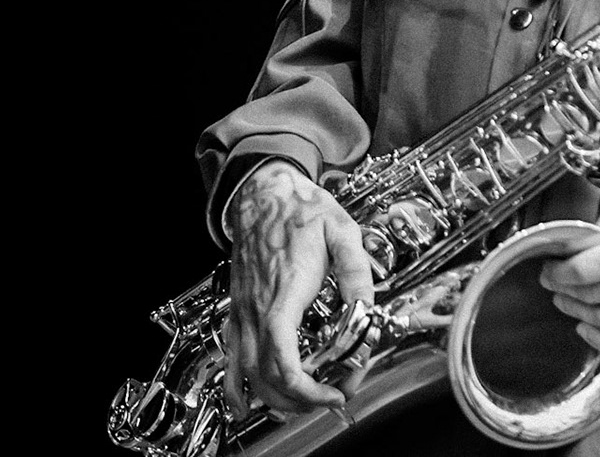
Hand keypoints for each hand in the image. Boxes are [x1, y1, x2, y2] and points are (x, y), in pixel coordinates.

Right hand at [221, 161, 374, 419]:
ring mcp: (244, 313)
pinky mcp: (237, 313)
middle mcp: (258, 307)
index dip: (306, 384)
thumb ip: (358, 272)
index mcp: (286, 290)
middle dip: (301, 399)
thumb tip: (369, 309)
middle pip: (267, 375)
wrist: (265, 194)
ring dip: (277, 398)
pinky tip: (244, 406)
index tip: (335, 391)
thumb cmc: (302, 211)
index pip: (283, 353)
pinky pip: (230, 359)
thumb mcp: (343, 232)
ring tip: (308, 401)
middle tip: (333, 395)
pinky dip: (237, 388)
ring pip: (249, 373)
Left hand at [539, 194, 599, 353]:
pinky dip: (599, 340)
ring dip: (578, 313)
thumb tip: (564, 253)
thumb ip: (598, 231)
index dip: (558, 273)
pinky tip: (585, 327)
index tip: (548, 270)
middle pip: (593, 296)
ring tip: (568, 301)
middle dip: (564, 291)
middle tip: (555, 283)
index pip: (587, 269)